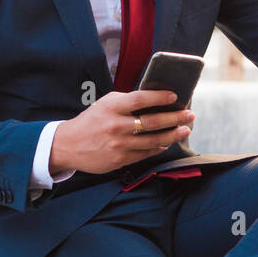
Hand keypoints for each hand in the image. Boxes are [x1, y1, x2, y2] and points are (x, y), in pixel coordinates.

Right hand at [48, 89, 194, 174]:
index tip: (174, 97)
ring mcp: (119, 144)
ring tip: (185, 130)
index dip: (159, 97)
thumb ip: (127, 101)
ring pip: (153, 140)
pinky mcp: (120, 159)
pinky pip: (145, 153)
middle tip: (190, 115)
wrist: (68, 146)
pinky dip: (159, 147)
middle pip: (152, 122)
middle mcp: (116, 126)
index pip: (139, 99)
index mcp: (112, 108)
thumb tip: (155, 99)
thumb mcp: (105, 104)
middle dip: (175, 118)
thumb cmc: (91, 121)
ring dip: (173, 135)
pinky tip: (167, 142)